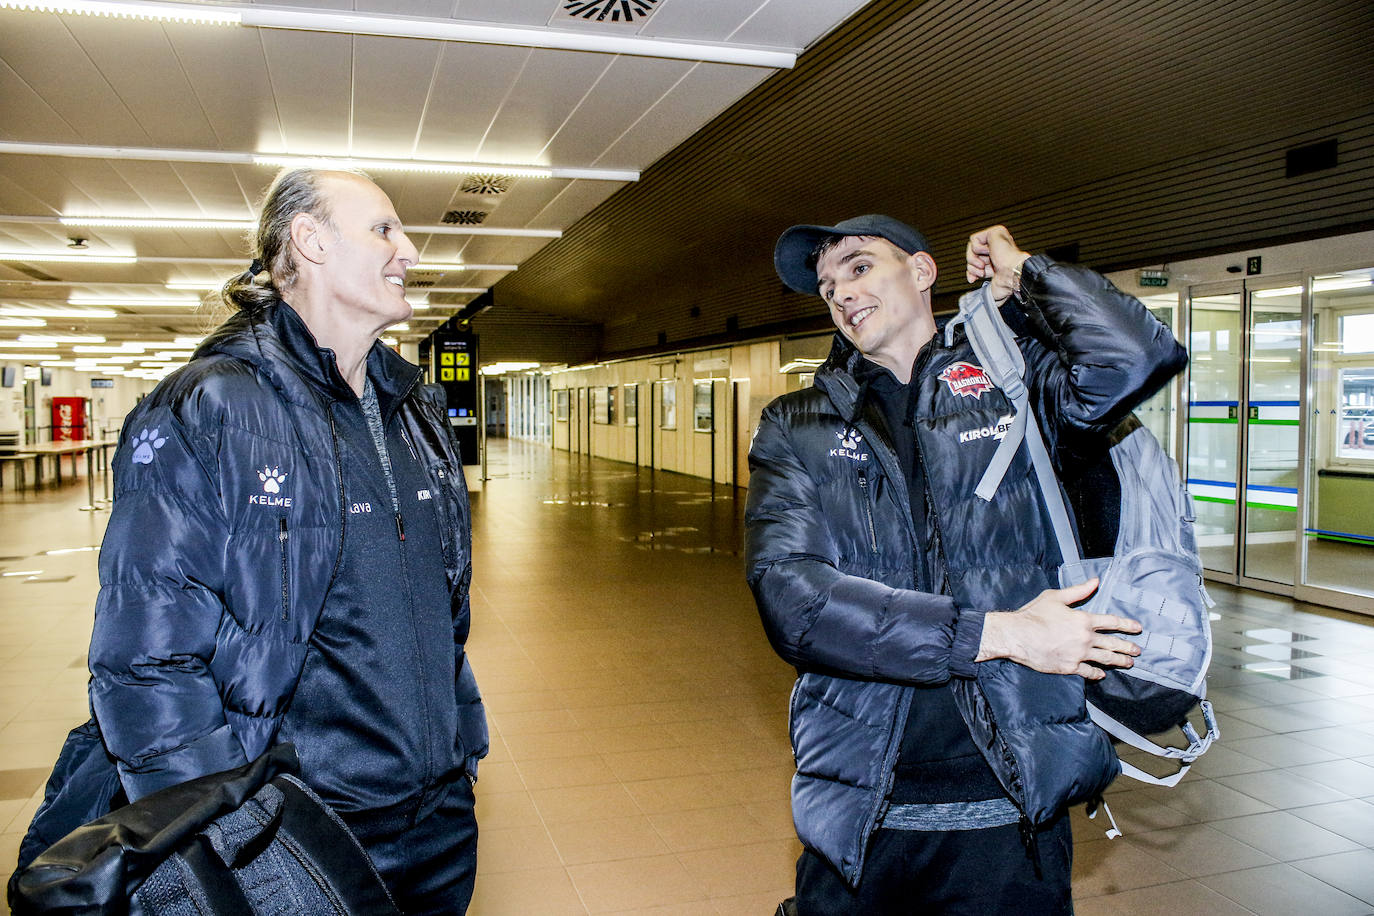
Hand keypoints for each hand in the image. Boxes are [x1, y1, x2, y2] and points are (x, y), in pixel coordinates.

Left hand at [965, 225, 1030, 302]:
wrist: (1014, 274)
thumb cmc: (1007, 281)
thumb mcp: (990, 282)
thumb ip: (980, 276)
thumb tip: (970, 279)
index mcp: (1000, 259)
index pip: (979, 262)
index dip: (972, 271)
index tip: (972, 280)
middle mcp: (999, 248)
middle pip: (973, 255)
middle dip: (972, 267)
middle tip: (980, 273)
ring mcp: (997, 239)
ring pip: (972, 248)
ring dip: (973, 260)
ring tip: (982, 266)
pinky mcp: (994, 232)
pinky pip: (974, 239)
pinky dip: (977, 249)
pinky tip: (989, 252)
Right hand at [976, 579, 1141, 679]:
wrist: (1017, 635)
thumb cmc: (1034, 614)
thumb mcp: (1056, 597)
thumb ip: (1078, 591)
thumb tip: (1096, 581)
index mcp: (1083, 619)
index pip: (1112, 622)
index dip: (1127, 625)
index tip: (1137, 628)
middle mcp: (1085, 638)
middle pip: (1113, 644)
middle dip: (1127, 647)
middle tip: (1137, 651)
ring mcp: (1078, 654)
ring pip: (1105, 659)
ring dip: (1119, 661)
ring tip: (1128, 663)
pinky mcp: (1069, 667)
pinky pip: (1088, 672)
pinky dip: (1097, 673)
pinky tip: (1102, 674)